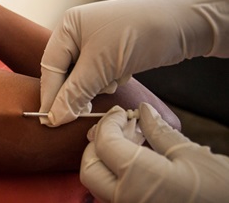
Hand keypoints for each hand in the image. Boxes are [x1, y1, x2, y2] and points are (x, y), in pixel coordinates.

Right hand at [39, 0, 228, 125]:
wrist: (182, 23)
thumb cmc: (137, 33)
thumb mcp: (101, 66)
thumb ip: (74, 93)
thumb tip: (54, 118)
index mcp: (68, 26)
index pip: (50, 67)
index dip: (51, 95)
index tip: (51, 122)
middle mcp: (78, 32)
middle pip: (65, 72)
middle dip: (77, 91)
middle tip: (84, 111)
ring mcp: (96, 41)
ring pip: (83, 76)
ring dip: (96, 86)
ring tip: (113, 81)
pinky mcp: (113, 51)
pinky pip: (100, 74)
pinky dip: (109, 80)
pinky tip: (123, 75)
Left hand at [80, 103, 228, 202]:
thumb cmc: (220, 191)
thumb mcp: (191, 155)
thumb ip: (159, 132)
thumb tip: (143, 111)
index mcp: (138, 179)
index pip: (104, 144)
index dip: (108, 123)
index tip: (118, 112)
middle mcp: (126, 199)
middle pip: (90, 168)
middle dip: (98, 143)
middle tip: (117, 126)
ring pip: (100, 183)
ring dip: (107, 158)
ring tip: (133, 138)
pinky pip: (114, 193)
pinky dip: (117, 173)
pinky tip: (138, 157)